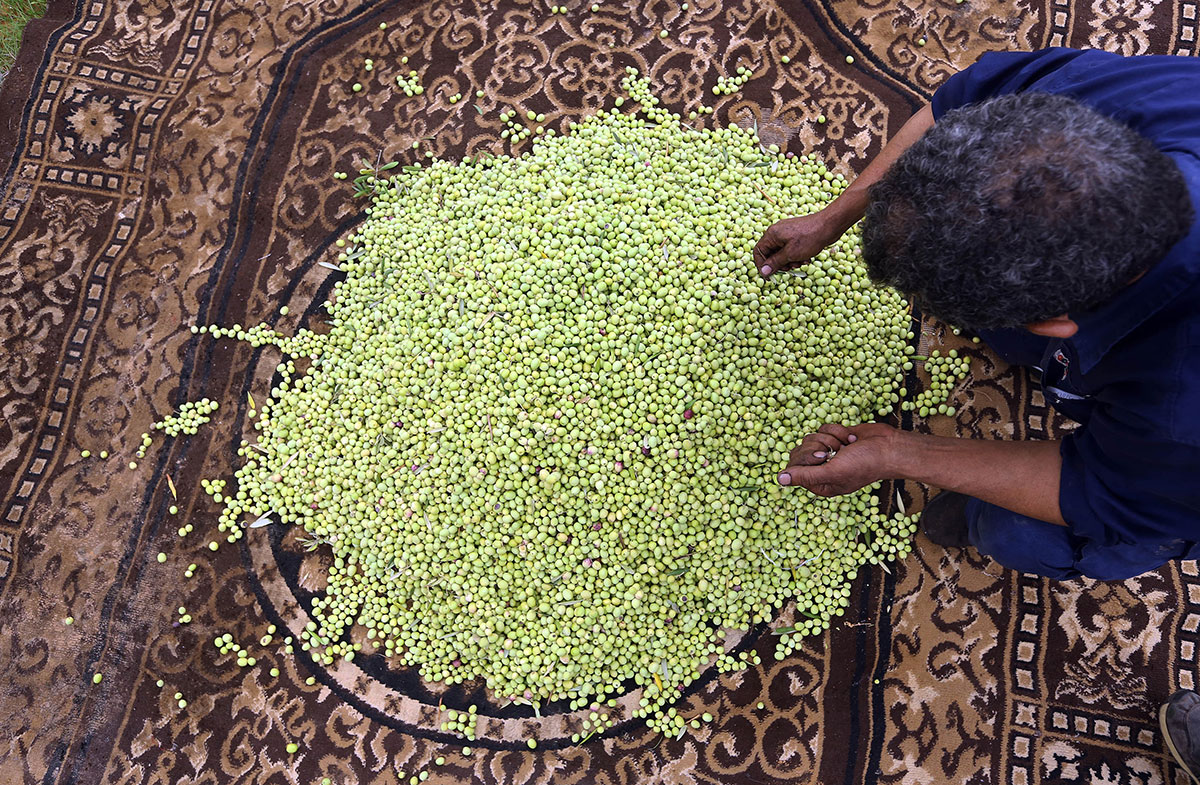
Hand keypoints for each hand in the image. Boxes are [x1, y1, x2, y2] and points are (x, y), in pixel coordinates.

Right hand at [752, 212, 839, 277]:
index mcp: (772, 234)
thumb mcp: (791, 254)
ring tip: (800, 262)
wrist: (829, 225)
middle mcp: (777, 232)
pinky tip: (806, 257)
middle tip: (790, 269)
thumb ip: (775, 263)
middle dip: (780, 264)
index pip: (759, 251)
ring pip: (781, 253)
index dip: (762, 265)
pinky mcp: (796, 235)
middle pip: (770, 253)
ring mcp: (787, 233)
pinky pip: (790, 249)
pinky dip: (796, 256)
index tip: (769, 275)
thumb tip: (763, 272)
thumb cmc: (810, 237)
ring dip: (789, 261)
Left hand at [778, 423, 900, 496]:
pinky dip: (838, 431)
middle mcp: (822, 469)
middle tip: (835, 452)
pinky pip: (823, 428)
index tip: (822, 457)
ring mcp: (829, 452)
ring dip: (830, 438)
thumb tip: (779, 480)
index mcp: (820, 484)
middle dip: (818, 446)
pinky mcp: (835, 437)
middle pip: (799, 451)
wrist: (890, 447)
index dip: (805, 459)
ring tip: (846, 447)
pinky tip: (851, 439)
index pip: (794, 468)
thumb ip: (805, 476)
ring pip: (811, 437)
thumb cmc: (865, 464)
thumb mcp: (833, 472)